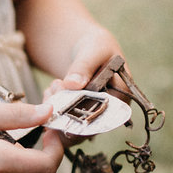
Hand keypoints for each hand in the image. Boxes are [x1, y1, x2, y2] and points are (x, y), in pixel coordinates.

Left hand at [42, 27, 126, 145]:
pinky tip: (49, 93)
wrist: (86, 50)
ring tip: (52, 88)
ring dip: (58, 110)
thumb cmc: (96, 47)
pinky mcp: (79, 115)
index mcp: (123, 95)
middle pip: (89, 124)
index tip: (67, 102)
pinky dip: (53, 109)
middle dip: (68, 110)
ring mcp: (94, 115)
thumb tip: (72, 84)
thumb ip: (84, 66)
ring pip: (73, 124)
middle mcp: (110, 110)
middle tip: (55, 89)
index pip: (109, 114)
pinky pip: (63, 120)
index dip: (87, 114)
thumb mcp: (93, 50)